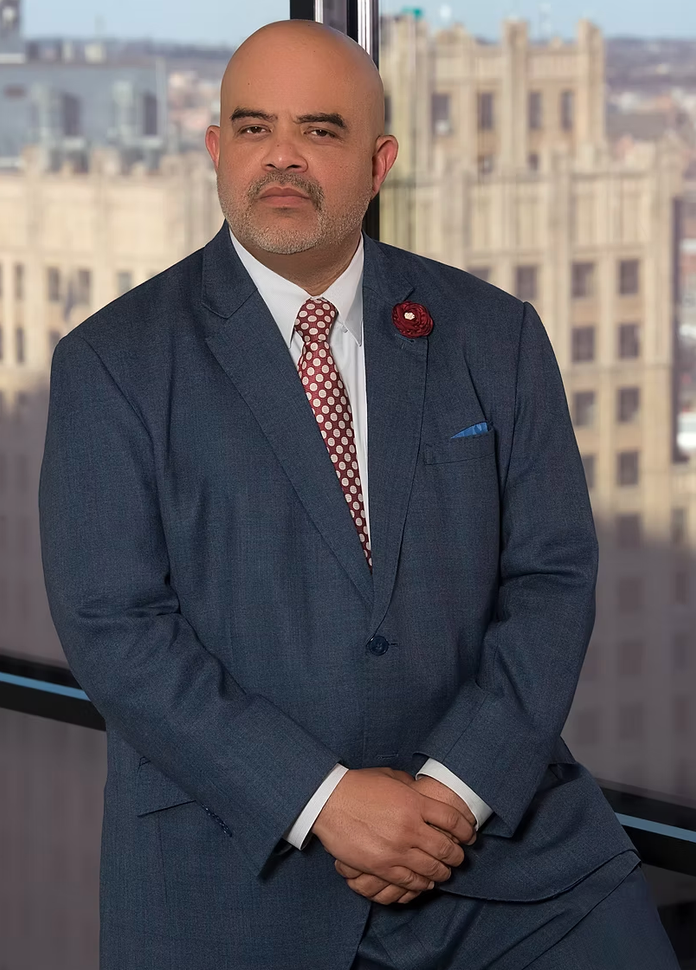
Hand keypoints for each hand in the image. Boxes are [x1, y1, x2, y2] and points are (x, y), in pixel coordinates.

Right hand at [311, 767, 473, 904]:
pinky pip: (411, 881)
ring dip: (443, 872)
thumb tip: (423, 792)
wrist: (328, 801)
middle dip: (458, 856)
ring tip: (445, 872)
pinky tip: (426, 882)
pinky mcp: (382, 866)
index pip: (452, 819)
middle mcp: (410, 827)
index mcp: (414, 802)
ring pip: (432, 869)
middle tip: (460, 857)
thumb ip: (410, 788)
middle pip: (447, 848)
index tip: (470, 834)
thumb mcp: (389, 778)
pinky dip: (423, 884)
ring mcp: (396, 849)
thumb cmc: (358, 786)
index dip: (466, 829)